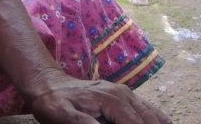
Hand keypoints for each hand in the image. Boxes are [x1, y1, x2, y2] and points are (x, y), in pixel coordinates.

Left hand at [26, 69, 170, 123]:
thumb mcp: (61, 114)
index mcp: (112, 100)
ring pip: (154, 117)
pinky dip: (157, 121)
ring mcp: (126, 94)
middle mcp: (123, 94)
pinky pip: (150, 111)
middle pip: (149, 122)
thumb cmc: (52, 102)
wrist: (47, 84)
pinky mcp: (124, 97)